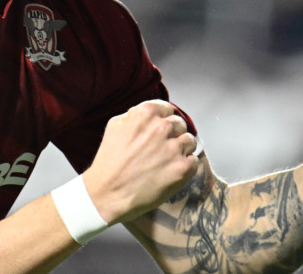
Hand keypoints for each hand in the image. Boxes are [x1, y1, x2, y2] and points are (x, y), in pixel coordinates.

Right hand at [81, 100, 200, 224]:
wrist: (108, 193)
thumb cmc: (109, 163)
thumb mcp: (114, 127)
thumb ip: (134, 115)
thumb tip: (149, 116)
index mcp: (146, 114)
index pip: (167, 108)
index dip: (164, 119)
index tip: (161, 129)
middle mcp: (162, 127)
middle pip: (180, 124)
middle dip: (173, 134)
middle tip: (163, 148)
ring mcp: (174, 148)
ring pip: (190, 141)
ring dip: (182, 149)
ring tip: (168, 161)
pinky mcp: (182, 169)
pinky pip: (193, 161)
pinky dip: (186, 166)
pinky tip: (172, 172)